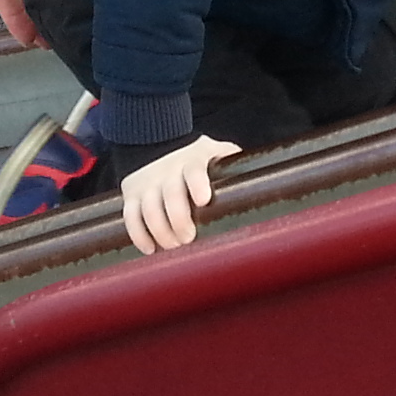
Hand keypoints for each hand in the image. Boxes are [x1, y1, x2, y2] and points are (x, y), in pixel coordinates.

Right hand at [120, 136, 241, 252]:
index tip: (203, 199)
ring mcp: (148, 182)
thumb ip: (233, 163)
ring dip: (160, 231)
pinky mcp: (132, 194)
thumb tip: (264, 176)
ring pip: (148, 208)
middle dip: (177, 219)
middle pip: (170, 194)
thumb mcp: (217, 154)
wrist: (158, 145)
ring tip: (173, 246)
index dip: (198, 183)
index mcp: (193, 160)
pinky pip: (130, 216)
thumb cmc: (199, 160)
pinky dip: (138, 234)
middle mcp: (168, 169)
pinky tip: (150, 249)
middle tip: (188, 238)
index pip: (194, 169)